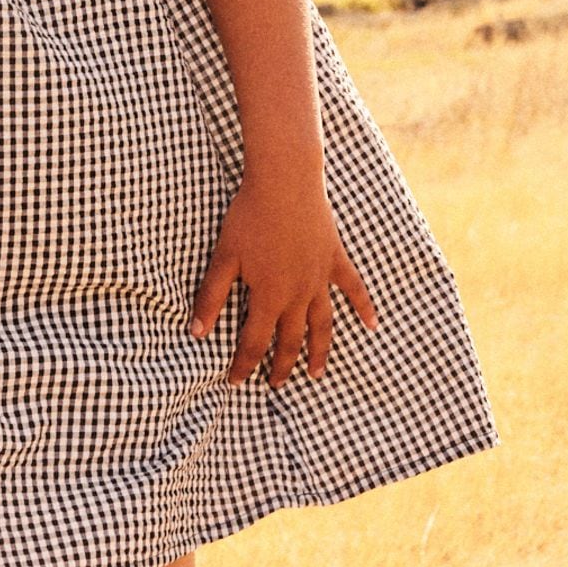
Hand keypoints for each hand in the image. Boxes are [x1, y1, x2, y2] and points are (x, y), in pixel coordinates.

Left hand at [189, 169, 377, 385]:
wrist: (285, 181)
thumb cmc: (249, 216)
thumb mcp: (223, 257)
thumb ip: (211, 297)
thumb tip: (196, 332)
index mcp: (268, 296)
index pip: (254, 342)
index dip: (243, 365)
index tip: (235, 382)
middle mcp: (298, 294)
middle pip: (290, 341)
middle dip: (281, 367)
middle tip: (274, 385)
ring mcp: (320, 278)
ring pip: (322, 325)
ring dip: (319, 352)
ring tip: (315, 374)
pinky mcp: (334, 259)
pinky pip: (353, 288)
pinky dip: (363, 307)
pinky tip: (371, 325)